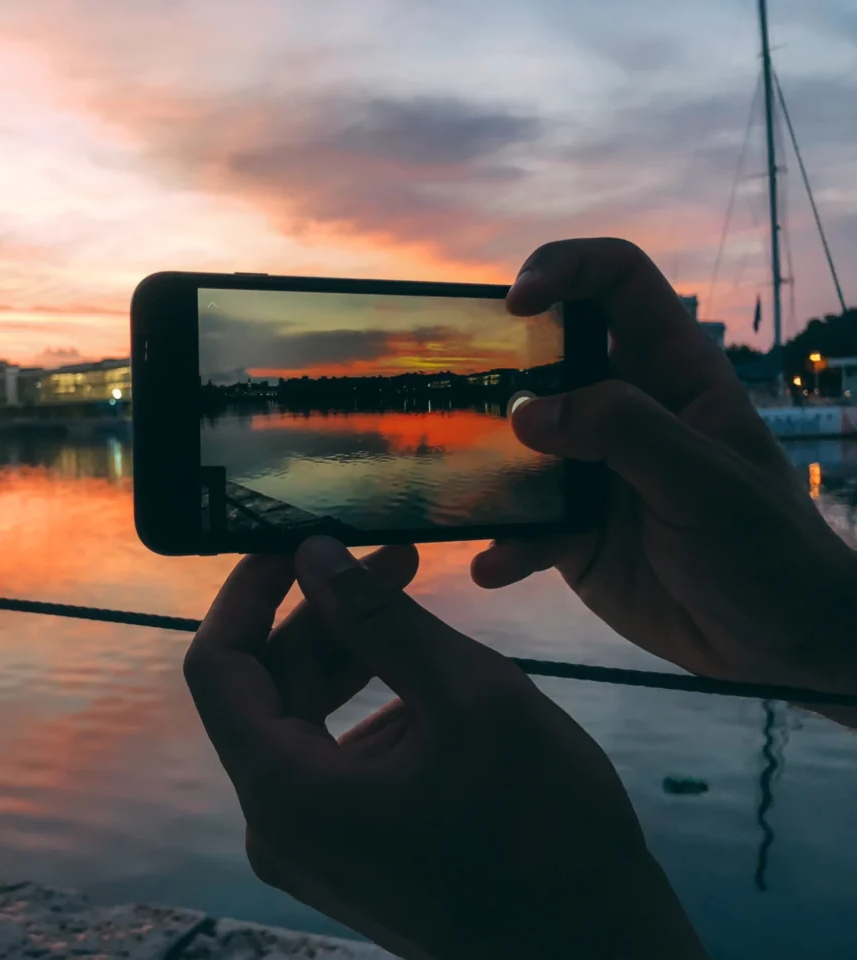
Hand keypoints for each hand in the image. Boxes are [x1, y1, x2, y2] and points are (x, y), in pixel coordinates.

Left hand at [186, 537, 706, 959]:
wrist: (599, 953)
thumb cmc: (545, 830)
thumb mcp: (469, 697)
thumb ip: (380, 618)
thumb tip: (313, 552)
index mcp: (285, 793)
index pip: (217, 667)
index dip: (247, 593)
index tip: (293, 539)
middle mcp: (278, 827)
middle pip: (265, 691)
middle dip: (321, 615)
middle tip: (391, 555)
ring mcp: (313, 847)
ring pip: (303, 722)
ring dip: (351, 654)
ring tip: (413, 597)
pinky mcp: (351, 854)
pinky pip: (334, 760)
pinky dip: (370, 706)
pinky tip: (430, 678)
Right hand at [472, 239, 856, 692]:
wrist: (775, 643)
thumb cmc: (765, 547)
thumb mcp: (704, 479)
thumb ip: (623, 432)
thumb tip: (526, 412)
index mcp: (671, 373)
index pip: (617, 283)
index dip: (566, 270)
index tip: (516, 304)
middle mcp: (623, 412)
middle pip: (546, 358)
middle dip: (496, 367)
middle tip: (453, 393)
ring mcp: (591, 472)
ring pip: (516, 446)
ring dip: (482, 464)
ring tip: (453, 485)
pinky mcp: (571, 533)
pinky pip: (520, 527)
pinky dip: (503, 545)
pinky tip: (495, 566)